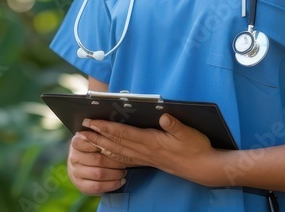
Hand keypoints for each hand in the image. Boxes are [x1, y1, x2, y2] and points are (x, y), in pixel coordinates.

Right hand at [67, 131, 127, 194]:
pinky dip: (112, 185)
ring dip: (115, 174)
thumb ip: (99, 136)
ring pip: (99, 174)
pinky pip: (98, 186)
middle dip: (115, 162)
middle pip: (98, 159)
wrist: (80, 169)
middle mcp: (73, 157)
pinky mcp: (80, 185)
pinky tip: (120, 181)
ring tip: (123, 172)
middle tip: (125, 162)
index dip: (105, 144)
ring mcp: (75, 172)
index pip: (90, 140)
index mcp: (76, 143)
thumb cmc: (91, 151)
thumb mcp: (92, 141)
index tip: (116, 146)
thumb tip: (110, 128)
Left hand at [78, 114, 223, 186]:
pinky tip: (105, 152)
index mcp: (152, 141)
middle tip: (80, 130)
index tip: (92, 122)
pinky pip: (125, 159)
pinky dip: (112, 155)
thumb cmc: (197, 148)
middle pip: (116, 143)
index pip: (124, 133)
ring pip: (117, 152)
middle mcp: (145, 151)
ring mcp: (145, 157)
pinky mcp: (148, 161)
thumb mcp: (190, 133)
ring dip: (100, 146)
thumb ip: (176, 125)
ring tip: (87, 140)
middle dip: (97, 136)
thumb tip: (164, 115)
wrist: (203, 168)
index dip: (107, 128)